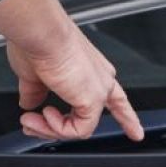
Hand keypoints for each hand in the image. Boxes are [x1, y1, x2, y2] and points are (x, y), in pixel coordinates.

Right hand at [6, 20, 143, 141]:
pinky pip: (78, 130)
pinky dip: (57, 127)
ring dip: (50, 128)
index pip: (115, 99)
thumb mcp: (34, 73)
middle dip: (59, 129)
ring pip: (81, 128)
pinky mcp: (94, 101)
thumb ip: (35, 92)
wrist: (40, 32)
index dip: (125, 117)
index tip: (136, 133)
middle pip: (95, 117)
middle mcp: (101, 80)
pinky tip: (45, 113)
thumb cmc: (38, 42)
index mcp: (91, 70)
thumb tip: (29, 104)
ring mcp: (99, 90)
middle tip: (30, 126)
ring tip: (30, 119)